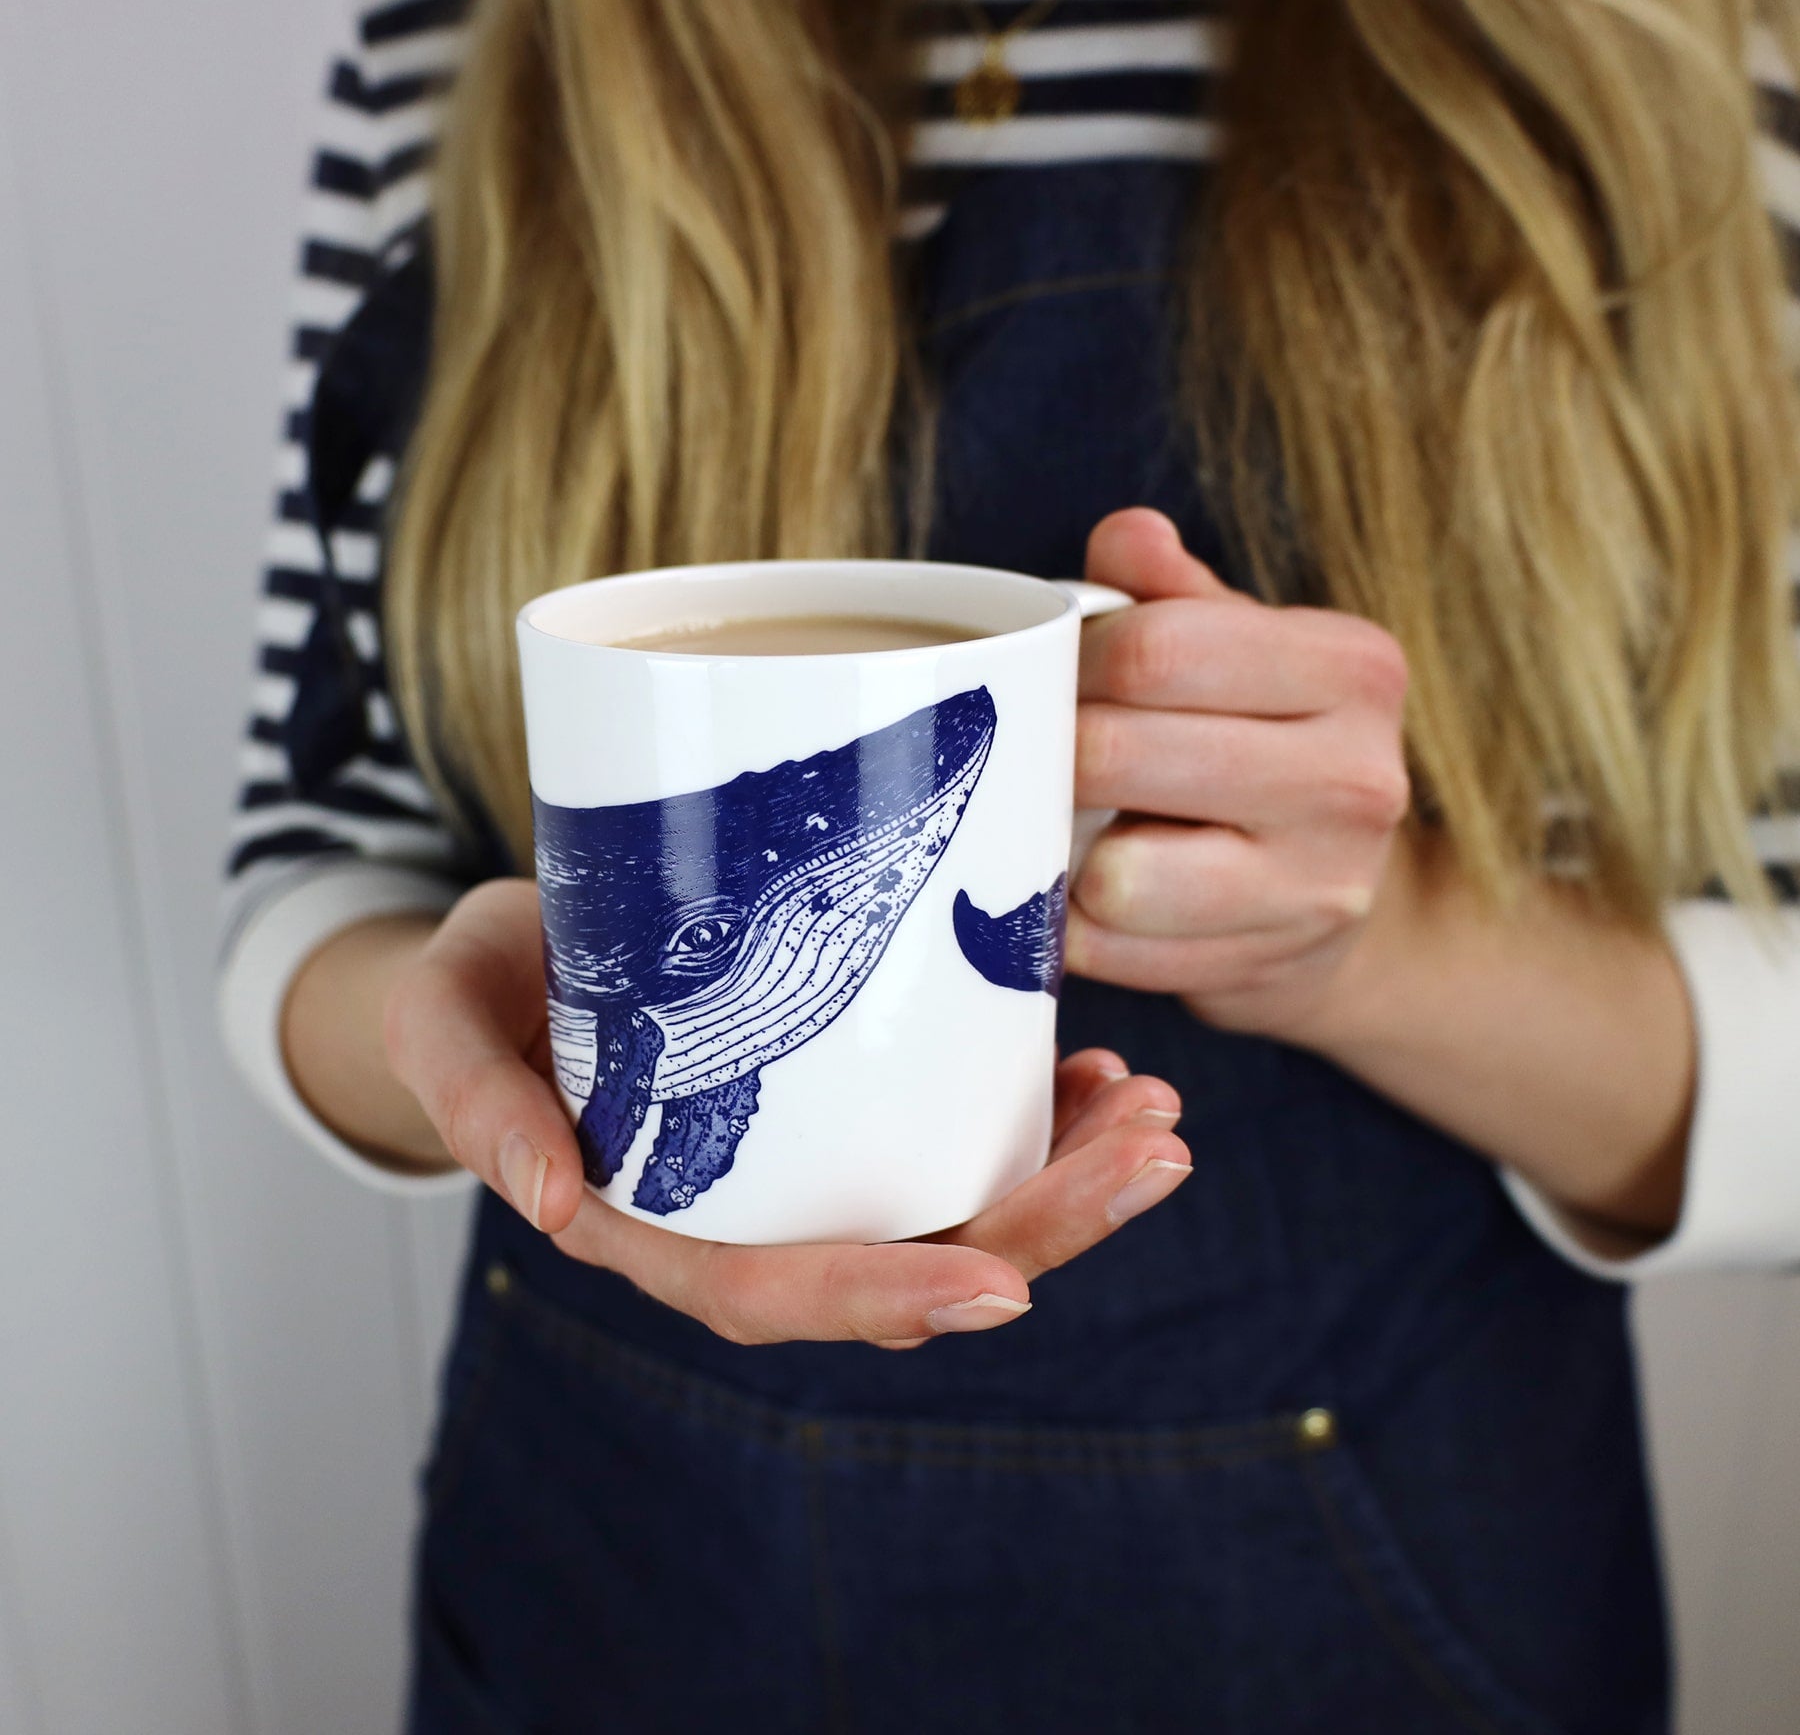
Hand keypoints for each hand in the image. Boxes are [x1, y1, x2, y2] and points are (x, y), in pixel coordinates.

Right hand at [385, 877, 1190, 1346]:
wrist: (510, 955)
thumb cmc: (477, 996)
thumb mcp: (441, 1022)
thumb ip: (473, 1101)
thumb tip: (545, 1199)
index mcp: (659, 1222)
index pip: (773, 1293)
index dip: (884, 1300)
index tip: (998, 1290)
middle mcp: (752, 1211)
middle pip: (909, 1257)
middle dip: (1042, 1226)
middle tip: (1154, 1157)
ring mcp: (808, 1163)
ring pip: (953, 1202)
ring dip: (1068, 1174)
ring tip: (1160, 1116)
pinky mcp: (844, 1101)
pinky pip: (948, 1132)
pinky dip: (1034, 1111)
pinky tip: (1099, 1067)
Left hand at [1068, 508, 1411, 1044]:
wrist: (1340, 897)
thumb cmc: (1263, 746)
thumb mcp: (1243, 649)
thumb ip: (1174, 594)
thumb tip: (1125, 536)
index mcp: (1352, 670)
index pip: (1158, 647)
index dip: (1076, 661)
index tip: (1060, 675)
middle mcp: (1355, 780)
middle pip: (1117, 753)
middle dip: (1053, 753)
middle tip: (1043, 753)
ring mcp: (1315, 890)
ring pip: (1114, 875)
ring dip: (1063, 851)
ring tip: (1073, 828)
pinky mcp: (1261, 972)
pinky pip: (1107, 951)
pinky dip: (1073, 926)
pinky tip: (1087, 896)